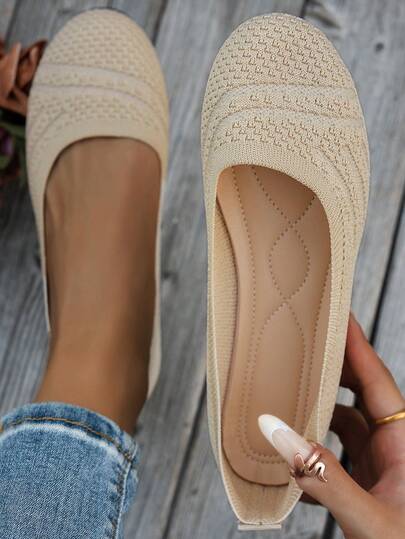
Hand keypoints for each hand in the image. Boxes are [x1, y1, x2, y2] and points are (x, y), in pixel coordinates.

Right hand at [259, 314, 404, 538]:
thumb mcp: (369, 518)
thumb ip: (323, 476)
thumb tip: (279, 433)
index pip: (377, 380)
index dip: (356, 344)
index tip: (337, 313)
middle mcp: (394, 449)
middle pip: (360, 395)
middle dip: (331, 372)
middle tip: (304, 348)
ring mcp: (382, 469)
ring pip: (345, 426)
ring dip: (317, 416)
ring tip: (288, 402)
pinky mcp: (368, 488)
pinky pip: (336, 459)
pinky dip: (313, 457)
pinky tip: (291, 467)